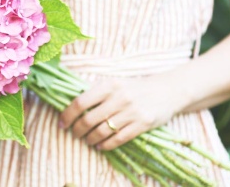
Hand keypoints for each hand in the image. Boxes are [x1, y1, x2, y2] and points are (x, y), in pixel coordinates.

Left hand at [59, 75, 186, 150]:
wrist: (167, 90)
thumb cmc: (135, 87)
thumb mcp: (115, 83)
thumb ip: (97, 92)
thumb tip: (72, 106)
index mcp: (109, 85)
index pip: (81, 102)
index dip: (68, 115)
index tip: (62, 123)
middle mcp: (119, 97)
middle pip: (89, 119)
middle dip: (77, 130)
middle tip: (74, 134)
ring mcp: (131, 111)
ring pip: (102, 131)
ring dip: (90, 139)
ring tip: (87, 140)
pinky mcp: (142, 124)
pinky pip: (118, 139)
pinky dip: (106, 145)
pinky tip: (100, 146)